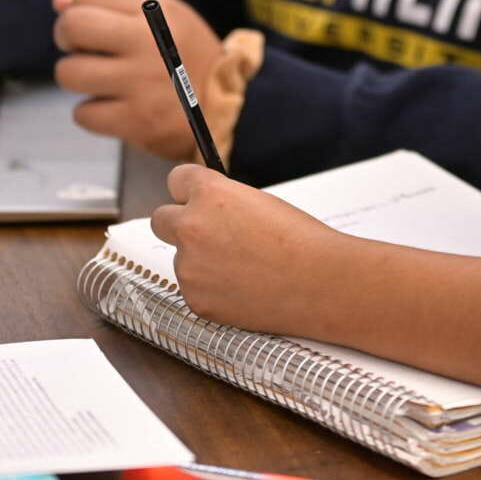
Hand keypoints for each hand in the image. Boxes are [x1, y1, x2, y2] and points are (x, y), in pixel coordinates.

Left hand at [52, 0, 223, 160]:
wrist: (226, 108)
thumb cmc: (185, 57)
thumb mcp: (163, 18)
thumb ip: (114, 5)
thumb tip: (59, 3)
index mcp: (157, 11)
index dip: (81, 10)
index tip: (94, 28)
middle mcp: (149, 42)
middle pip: (72, 27)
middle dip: (67, 39)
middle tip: (83, 51)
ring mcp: (142, 82)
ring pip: (68, 73)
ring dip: (77, 78)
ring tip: (100, 81)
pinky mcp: (137, 120)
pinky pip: (82, 114)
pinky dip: (92, 113)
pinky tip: (113, 107)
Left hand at [150, 164, 348, 329]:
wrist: (320, 284)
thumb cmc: (300, 240)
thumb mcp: (258, 202)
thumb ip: (222, 202)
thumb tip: (205, 208)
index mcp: (209, 194)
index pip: (176, 180)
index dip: (188, 189)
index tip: (192, 196)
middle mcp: (191, 227)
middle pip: (160, 219)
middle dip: (179, 223)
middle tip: (206, 233)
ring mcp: (189, 266)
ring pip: (181, 258)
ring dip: (201, 261)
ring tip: (243, 268)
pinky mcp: (195, 300)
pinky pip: (194, 288)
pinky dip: (212, 289)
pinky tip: (243, 289)